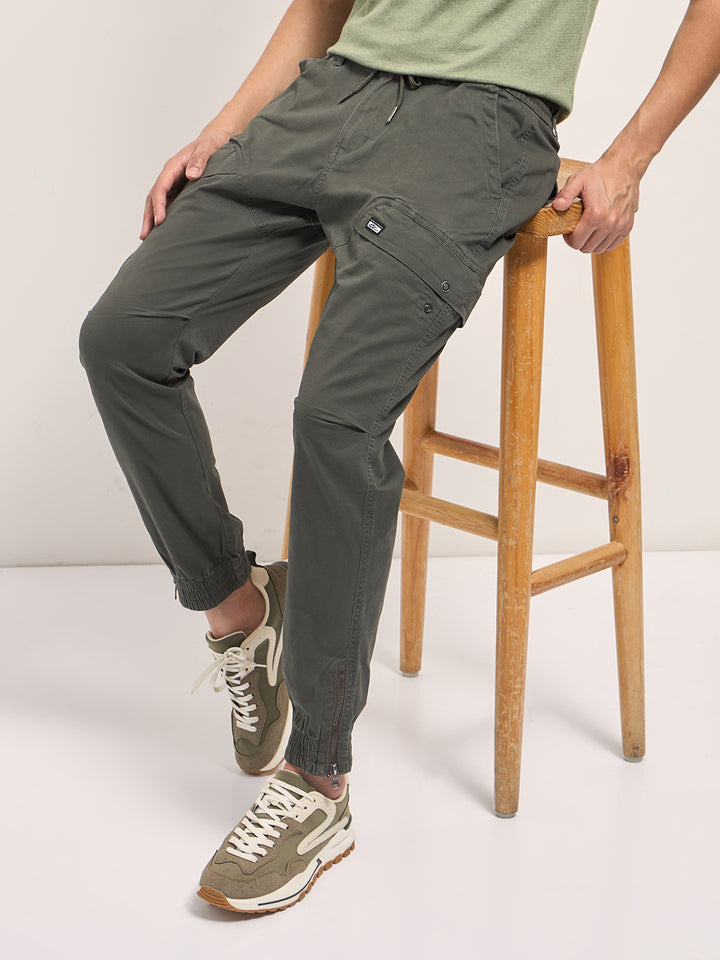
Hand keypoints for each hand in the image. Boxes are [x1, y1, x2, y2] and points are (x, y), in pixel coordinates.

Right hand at [140, 125, 232, 239]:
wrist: (215, 141)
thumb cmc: (212, 144)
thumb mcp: (208, 148)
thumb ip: (200, 160)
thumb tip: (191, 175)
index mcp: (173, 166)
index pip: (161, 187)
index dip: (159, 204)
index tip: (160, 220)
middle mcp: (169, 176)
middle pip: (153, 197)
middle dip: (148, 217)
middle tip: (145, 237)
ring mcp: (173, 184)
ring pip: (157, 203)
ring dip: (151, 220)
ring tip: (148, 239)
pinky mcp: (179, 190)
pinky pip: (167, 205)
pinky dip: (162, 218)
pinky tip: (162, 232)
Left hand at [551, 157, 640, 253]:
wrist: (624, 168)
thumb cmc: (600, 174)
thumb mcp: (578, 180)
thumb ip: (566, 194)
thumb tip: (557, 207)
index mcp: (596, 214)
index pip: (576, 242)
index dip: (568, 238)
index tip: (569, 230)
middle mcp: (609, 223)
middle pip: (586, 248)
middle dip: (578, 240)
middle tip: (577, 229)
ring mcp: (620, 226)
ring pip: (599, 249)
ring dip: (591, 242)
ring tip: (588, 229)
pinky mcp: (627, 226)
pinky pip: (612, 245)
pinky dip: (604, 242)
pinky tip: (599, 231)